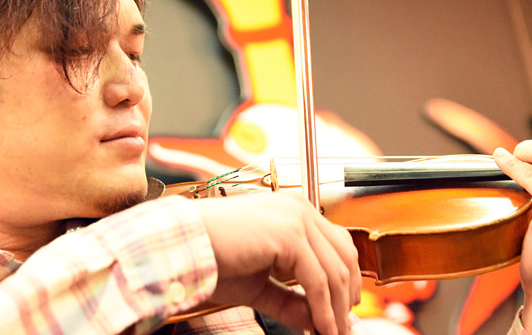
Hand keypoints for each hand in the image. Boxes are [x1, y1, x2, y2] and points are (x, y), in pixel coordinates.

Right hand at [195, 192, 360, 334]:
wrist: (184, 247)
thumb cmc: (212, 257)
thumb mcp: (260, 283)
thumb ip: (290, 298)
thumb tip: (317, 319)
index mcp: (292, 211)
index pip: (337, 244)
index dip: (345, 280)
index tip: (342, 310)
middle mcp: (298, 209)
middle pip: (344, 256)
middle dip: (347, 297)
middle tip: (342, 327)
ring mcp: (296, 219)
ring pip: (334, 270)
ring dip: (337, 310)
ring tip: (333, 334)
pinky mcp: (289, 235)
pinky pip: (317, 280)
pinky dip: (323, 310)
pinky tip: (322, 329)